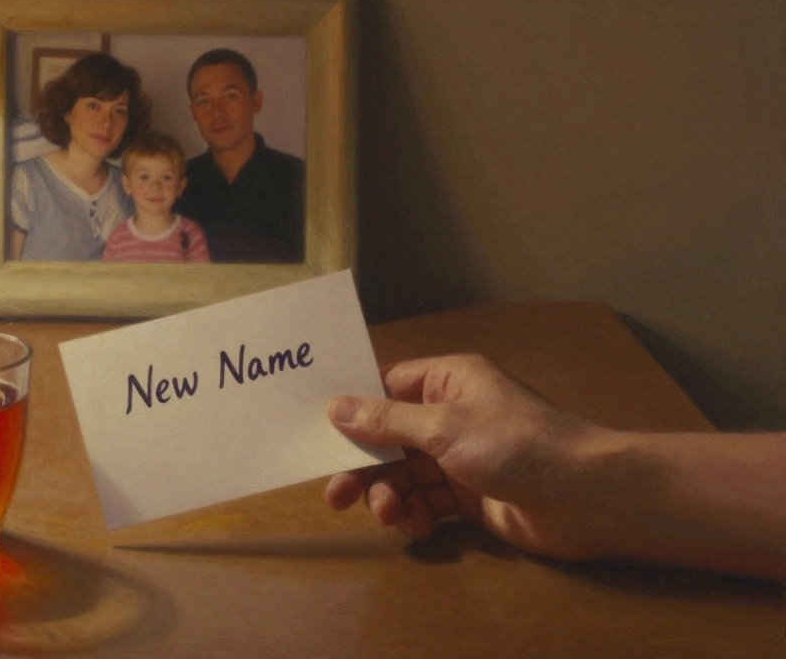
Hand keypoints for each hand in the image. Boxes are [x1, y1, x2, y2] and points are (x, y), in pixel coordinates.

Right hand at [326, 354, 617, 559]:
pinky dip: (417, 516)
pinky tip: (418, 528)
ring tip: (391, 517)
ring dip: (391, 497)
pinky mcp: (471, 495)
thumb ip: (386, 420)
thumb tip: (334, 406)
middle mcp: (451, 414)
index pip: (386, 388)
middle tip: (337, 497)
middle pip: (389, 438)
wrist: (587, 498)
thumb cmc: (517, 445)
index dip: (354, 411)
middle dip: (366, 468)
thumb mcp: (444, 427)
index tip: (321, 436)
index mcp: (447, 382)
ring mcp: (460, 457)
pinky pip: (428, 503)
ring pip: (405, 475)